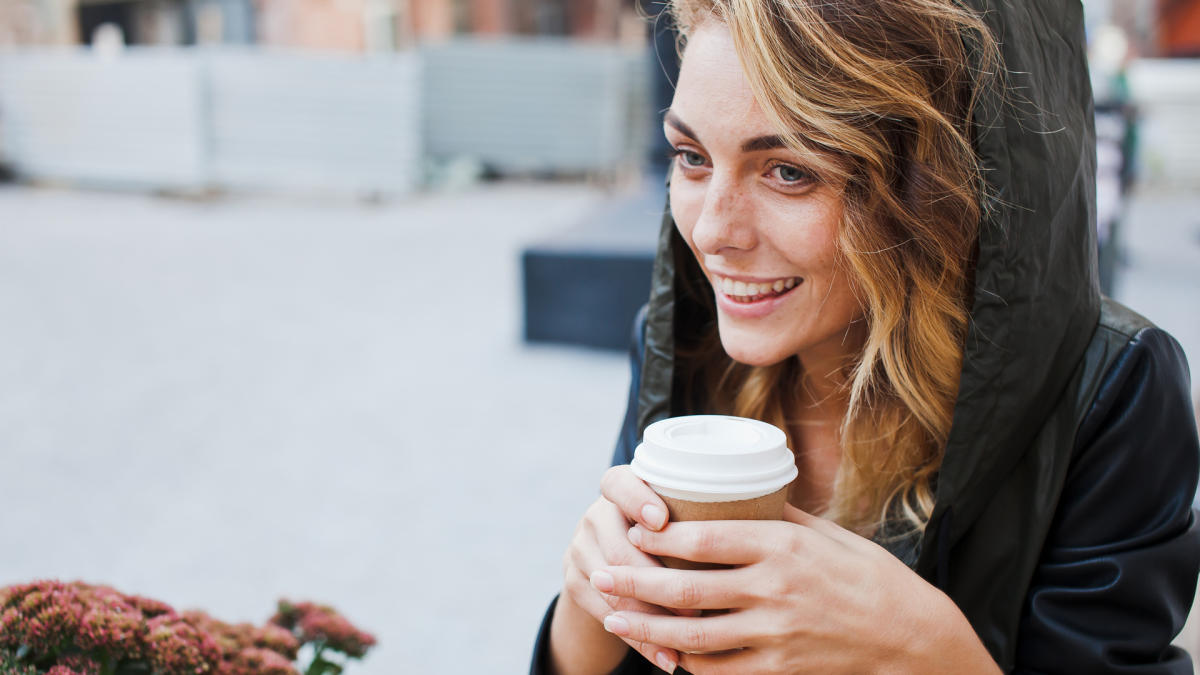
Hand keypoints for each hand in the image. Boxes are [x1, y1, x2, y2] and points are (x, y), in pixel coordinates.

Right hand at [551, 465, 683, 673]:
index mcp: (620, 488)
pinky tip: (670, 658)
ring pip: (613, 590)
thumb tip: (758, 519)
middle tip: (698, 609)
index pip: (618, 484)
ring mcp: (579, 549)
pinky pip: (607, 617)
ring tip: (689, 640)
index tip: (661, 521)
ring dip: (654, 621)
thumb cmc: (671, 533)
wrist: (616, 561)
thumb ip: (702, 514)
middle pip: (619, 549)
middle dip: (660, 584)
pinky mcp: (574, 584)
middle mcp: (595, 515)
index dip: (637, 501)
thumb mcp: (677, 514)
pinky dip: (642, 642)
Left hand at [593, 505, 1000, 673]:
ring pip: (693, 637)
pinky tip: (665, 655)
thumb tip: (736, 492)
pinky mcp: (781, 668)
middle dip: (634, 584)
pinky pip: (721, 672)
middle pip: (686, 590)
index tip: (632, 530)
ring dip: (647, 628)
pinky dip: (688, 665)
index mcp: (781, 546)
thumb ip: (777, 516)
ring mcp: (775, 633)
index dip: (659, 537)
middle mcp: (774, 589)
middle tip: (601, 577)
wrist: (911, 635)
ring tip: (614, 618)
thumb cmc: (869, 575)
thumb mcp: (826, 533)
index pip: (704, 538)